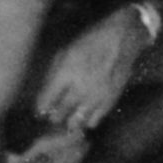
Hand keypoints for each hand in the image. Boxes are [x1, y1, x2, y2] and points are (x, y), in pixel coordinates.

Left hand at [36, 6, 148, 130]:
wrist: (123, 39)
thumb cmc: (91, 41)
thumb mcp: (66, 50)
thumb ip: (54, 72)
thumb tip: (46, 92)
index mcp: (66, 73)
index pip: (47, 100)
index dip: (41, 108)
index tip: (40, 110)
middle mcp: (80, 88)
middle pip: (60, 113)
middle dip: (54, 117)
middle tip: (53, 117)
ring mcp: (97, 96)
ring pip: (77, 121)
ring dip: (70, 122)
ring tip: (68, 121)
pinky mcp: (110, 101)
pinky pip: (95, 120)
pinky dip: (88, 121)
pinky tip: (86, 118)